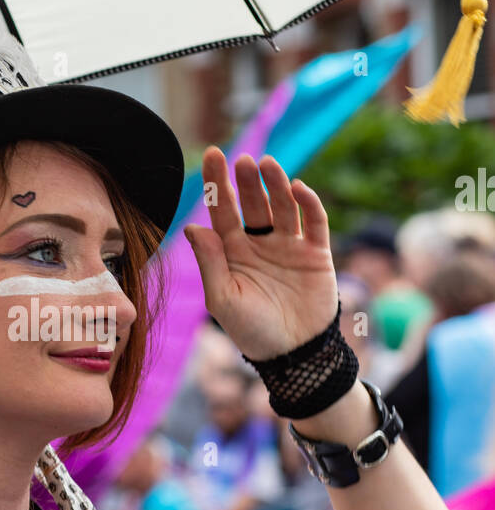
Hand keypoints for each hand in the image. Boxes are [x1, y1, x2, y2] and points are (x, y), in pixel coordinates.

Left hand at [185, 148, 337, 361]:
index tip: (213, 155)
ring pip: (283, 206)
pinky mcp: (316, 254)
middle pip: (253, 203)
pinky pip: (314, 223)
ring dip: (276, 185)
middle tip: (243, 160)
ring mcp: (289, 246)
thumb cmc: (252, 331)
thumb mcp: (224, 299)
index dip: (217, 183)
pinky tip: (298, 188)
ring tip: (268, 165)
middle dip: (247, 181)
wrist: (293, 355)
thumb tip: (193, 227)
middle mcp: (260, 243)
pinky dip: (308, 204)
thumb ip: (210, 263)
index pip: (223, 210)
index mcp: (233, 251)